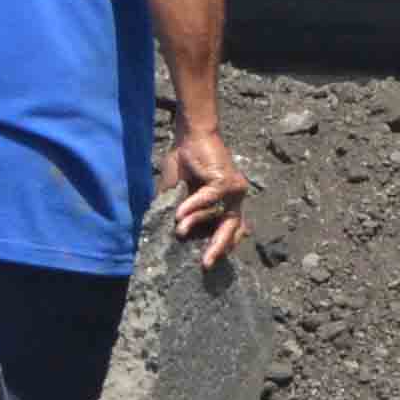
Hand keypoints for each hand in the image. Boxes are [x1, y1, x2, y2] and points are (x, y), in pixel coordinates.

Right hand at [162, 125, 250, 269]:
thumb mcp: (177, 192)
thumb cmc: (184, 161)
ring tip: (179, 231)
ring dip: (197, 224)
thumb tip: (165, 233)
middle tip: (205, 264)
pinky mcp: (226, 181)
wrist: (190, 135)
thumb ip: (177, 211)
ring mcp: (233, 190)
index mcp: (225, 203)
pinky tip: (179, 213)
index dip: (222, 246)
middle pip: (233, 229)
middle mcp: (234, 199)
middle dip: (219, 248)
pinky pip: (210, 199)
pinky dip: (193, 206)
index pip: (230, 231)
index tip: (207, 262)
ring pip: (221, 216)